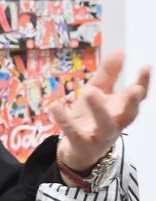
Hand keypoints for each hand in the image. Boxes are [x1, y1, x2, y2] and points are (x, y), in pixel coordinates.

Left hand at [50, 50, 149, 173]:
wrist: (77, 148)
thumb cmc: (92, 116)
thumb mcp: (98, 92)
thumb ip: (108, 74)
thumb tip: (120, 52)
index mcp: (121, 109)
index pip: (137, 97)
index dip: (143, 83)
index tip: (146, 67)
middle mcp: (116, 123)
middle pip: (129, 114)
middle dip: (132, 101)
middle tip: (134, 89)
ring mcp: (100, 135)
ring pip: (105, 125)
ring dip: (99, 109)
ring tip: (89, 92)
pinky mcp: (81, 143)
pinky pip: (73, 132)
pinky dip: (64, 119)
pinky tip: (54, 106)